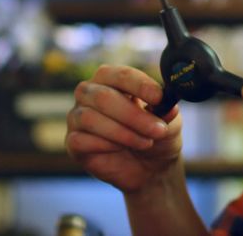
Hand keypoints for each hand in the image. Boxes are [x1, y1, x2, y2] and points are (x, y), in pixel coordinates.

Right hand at [65, 65, 182, 193]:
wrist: (149, 167)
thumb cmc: (156, 134)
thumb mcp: (169, 121)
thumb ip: (167, 112)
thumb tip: (169, 107)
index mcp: (113, 79)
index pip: (121, 75)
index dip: (140, 85)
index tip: (159, 98)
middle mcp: (90, 93)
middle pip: (103, 97)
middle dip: (133, 116)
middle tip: (157, 130)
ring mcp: (78, 116)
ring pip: (91, 118)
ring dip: (123, 133)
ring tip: (146, 143)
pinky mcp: (73, 141)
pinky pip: (82, 140)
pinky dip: (106, 145)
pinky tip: (120, 149)